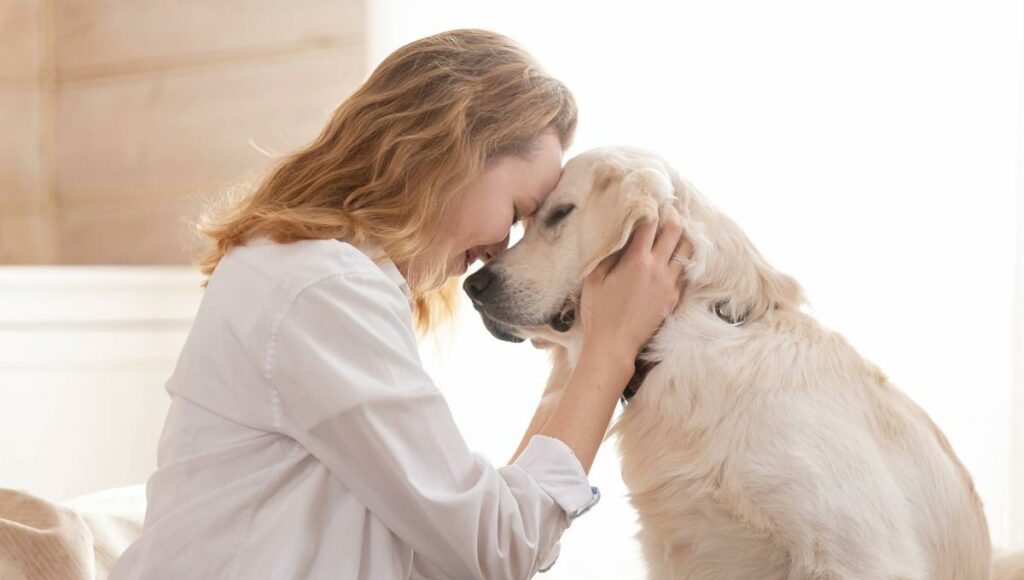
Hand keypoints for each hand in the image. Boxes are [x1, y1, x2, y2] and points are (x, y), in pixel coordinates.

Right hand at [579, 206, 688, 363]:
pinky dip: (684, 259)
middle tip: (669, 209)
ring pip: (687, 251)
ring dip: (683, 236)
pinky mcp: (674, 299)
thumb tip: (616, 236)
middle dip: (672, 216)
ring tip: (677, 229)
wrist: (614, 345)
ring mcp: (669, 285)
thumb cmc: (598, 312)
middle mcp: (658, 269)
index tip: (650, 200)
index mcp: (636, 261)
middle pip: (674, 232)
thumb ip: (607, 254)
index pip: (649, 225)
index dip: (651, 208)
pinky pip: (685, 272)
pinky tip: (678, 256)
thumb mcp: (594, 279)